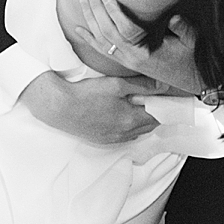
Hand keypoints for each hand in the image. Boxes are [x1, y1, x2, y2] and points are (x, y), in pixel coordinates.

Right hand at [20, 68, 160, 144]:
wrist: (60, 107)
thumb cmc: (87, 94)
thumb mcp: (117, 84)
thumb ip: (142, 85)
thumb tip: (162, 86)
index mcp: (130, 120)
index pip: (157, 117)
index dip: (162, 105)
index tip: (162, 95)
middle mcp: (124, 133)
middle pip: (149, 126)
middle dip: (152, 112)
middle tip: (149, 96)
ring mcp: (113, 139)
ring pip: (136, 131)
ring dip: (140, 120)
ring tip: (134, 103)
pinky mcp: (102, 139)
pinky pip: (123, 135)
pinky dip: (128, 126)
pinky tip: (120, 113)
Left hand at [77, 0, 203, 95]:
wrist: (189, 80)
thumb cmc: (190, 59)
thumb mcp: (191, 41)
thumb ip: (182, 28)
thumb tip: (174, 16)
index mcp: (145, 53)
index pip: (124, 29)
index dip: (113, 11)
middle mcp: (131, 58)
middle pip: (107, 32)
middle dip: (96, 10)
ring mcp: (126, 61)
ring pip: (101, 40)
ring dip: (90, 19)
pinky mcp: (124, 62)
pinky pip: (102, 50)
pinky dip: (89, 38)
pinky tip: (79, 29)